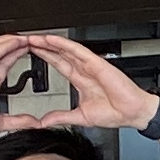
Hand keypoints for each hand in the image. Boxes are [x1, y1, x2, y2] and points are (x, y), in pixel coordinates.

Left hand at [0, 30, 158, 134]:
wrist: (132, 113)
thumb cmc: (115, 113)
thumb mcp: (81, 117)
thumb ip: (62, 117)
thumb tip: (44, 122)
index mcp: (81, 80)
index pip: (58, 64)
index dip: (44, 57)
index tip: (30, 52)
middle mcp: (84, 70)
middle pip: (59, 54)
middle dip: (43, 47)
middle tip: (26, 40)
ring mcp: (90, 65)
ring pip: (65, 49)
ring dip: (49, 43)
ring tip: (34, 38)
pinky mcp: (97, 64)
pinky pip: (77, 50)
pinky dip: (64, 44)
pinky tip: (51, 39)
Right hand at [0, 33, 37, 151]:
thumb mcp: (3, 123)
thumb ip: (20, 121)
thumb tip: (35, 123)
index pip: (4, 62)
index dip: (15, 54)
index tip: (27, 50)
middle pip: (0, 50)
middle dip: (14, 43)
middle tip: (29, 39)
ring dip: (10, 40)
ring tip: (25, 37)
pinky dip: (6, 44)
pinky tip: (18, 41)